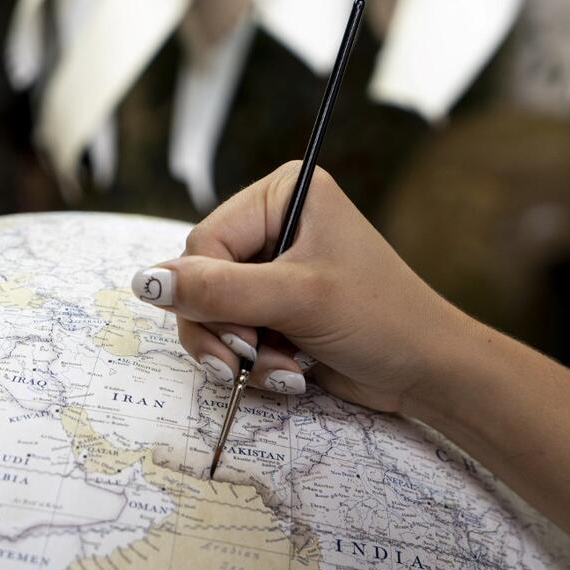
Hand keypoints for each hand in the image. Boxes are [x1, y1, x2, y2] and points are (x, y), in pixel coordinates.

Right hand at [132, 161, 457, 411]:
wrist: (425, 369)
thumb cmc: (378, 317)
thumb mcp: (297, 298)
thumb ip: (218, 290)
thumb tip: (144, 281)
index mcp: (283, 196)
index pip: (204, 241)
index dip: (207, 292)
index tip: (241, 335)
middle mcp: (275, 226)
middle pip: (201, 278)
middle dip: (223, 330)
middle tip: (245, 361)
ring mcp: (275, 271)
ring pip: (213, 313)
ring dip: (240, 353)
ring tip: (279, 371)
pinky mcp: (279, 310)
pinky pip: (237, 335)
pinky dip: (256, 363)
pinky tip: (292, 373)